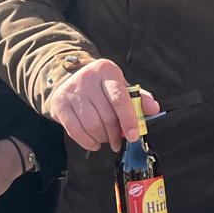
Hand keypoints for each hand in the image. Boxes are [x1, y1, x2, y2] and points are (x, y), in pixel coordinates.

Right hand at [46, 58, 160, 150]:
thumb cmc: (102, 86)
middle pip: (106, 116)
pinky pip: (75, 131)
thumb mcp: (121, 86)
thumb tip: (154, 109)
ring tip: (106, 139)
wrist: (71, 78)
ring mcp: (71, 90)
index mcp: (107, 70)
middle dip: (115, 134)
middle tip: (119, 141)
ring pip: (91, 125)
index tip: (134, 136)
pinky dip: (87, 142)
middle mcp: (87, 77)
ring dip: (102, 138)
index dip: (128, 119)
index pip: (119, 98)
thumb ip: (138, 98)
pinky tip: (94, 142)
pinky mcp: (59, 104)